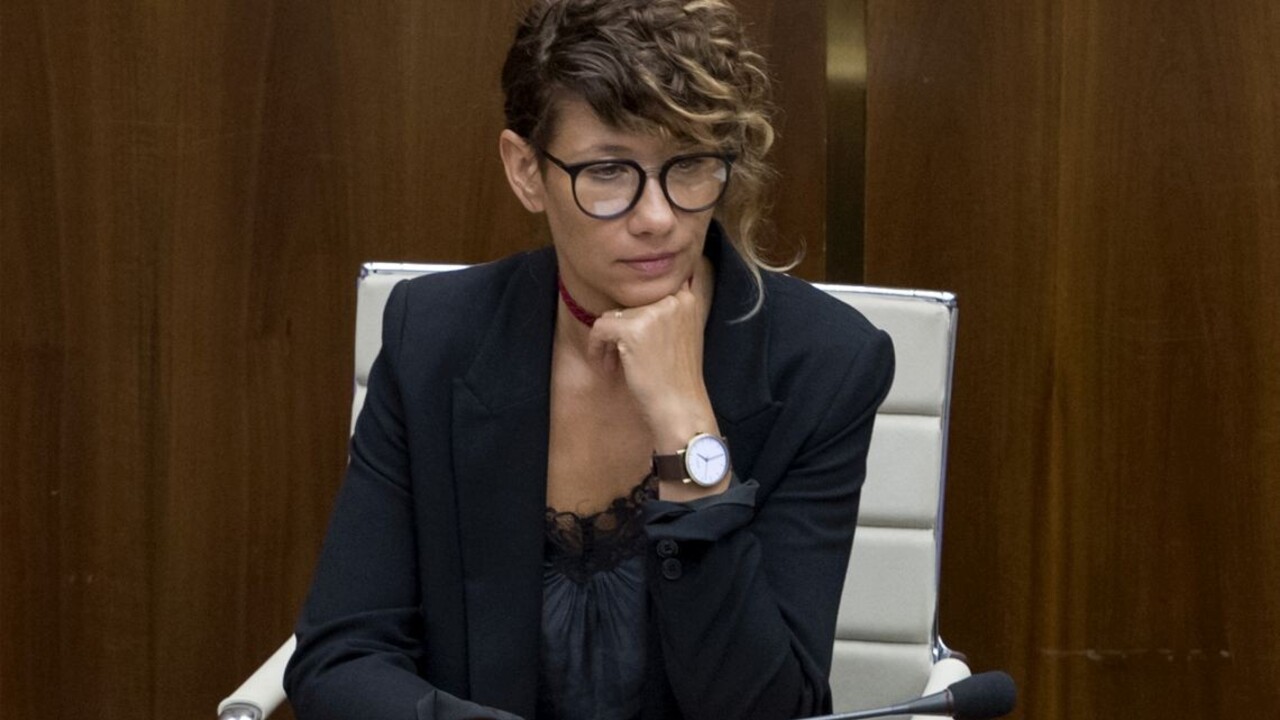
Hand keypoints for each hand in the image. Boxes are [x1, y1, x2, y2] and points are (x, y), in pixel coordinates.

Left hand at [586, 258, 718, 454]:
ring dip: (609, 342)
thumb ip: (667, 313)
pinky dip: (596, 348)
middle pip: (628, 306)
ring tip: (617, 366)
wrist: (681, 408)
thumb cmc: (678, 379)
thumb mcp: (684, 334)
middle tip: (622, 359)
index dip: (636, 319)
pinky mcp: (633, 329)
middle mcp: (673, 298)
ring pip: (612, 316)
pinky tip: (607, 367)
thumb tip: (637, 303)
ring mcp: (653, 312)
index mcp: (686, 298)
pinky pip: (599, 328)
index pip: (647, 295)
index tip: (635, 343)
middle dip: (620, 332)